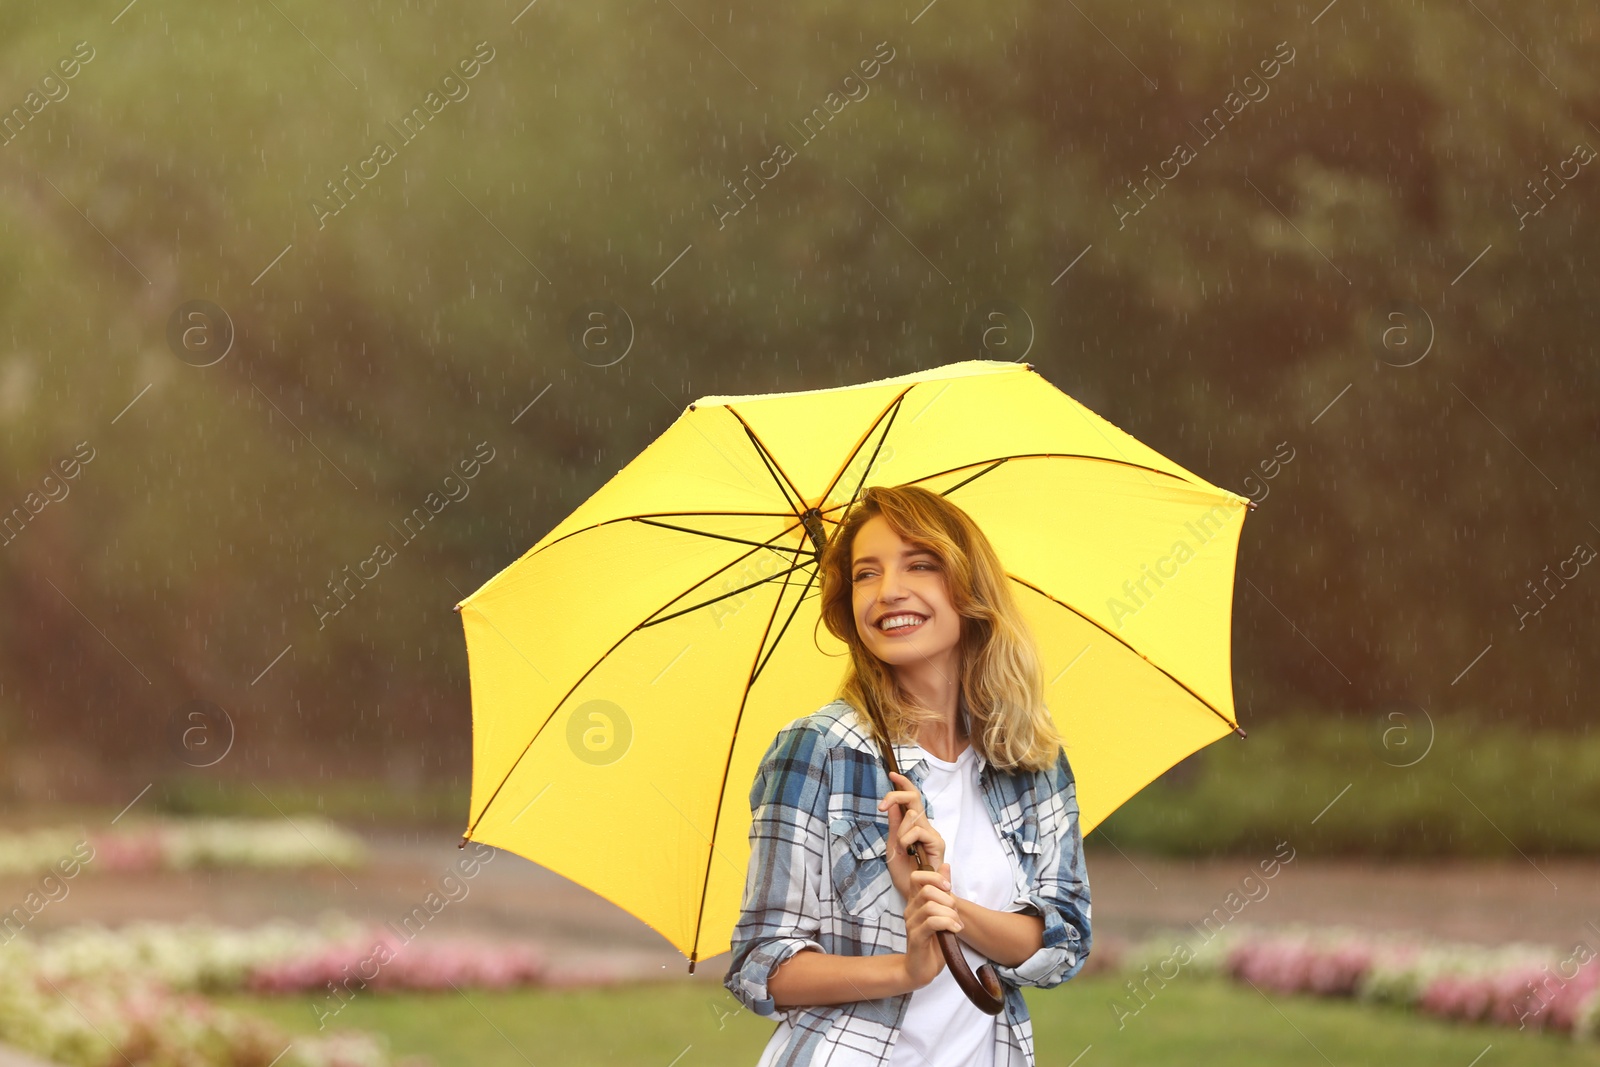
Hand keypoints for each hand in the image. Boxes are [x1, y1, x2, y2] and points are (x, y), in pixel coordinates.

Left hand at [880, 770, 945, 900]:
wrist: (915, 894)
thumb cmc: (905, 874)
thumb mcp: (892, 847)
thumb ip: (894, 825)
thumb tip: (890, 805)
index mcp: (913, 826)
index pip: (911, 799)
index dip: (903, 784)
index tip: (891, 774)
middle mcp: (924, 827)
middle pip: (914, 798)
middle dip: (898, 794)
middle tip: (882, 805)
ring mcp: (931, 834)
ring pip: (914, 814)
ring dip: (900, 829)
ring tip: (901, 847)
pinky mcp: (937, 843)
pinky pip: (919, 830)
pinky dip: (908, 838)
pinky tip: (907, 850)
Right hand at [902, 863, 959, 989]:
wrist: (921, 969)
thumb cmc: (933, 942)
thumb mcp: (942, 912)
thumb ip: (942, 890)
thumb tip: (945, 866)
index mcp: (915, 901)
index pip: (917, 877)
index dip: (934, 877)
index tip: (948, 887)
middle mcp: (910, 910)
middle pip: (926, 890)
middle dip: (947, 898)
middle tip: (955, 911)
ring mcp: (911, 924)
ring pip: (930, 906)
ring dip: (949, 913)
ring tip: (956, 924)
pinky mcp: (916, 938)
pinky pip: (932, 922)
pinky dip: (948, 923)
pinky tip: (955, 929)